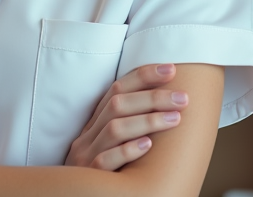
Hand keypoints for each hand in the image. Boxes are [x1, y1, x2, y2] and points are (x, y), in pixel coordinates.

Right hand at [63, 63, 188, 170]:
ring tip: (175, 118)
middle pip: (118, 104)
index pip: (116, 89)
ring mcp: (86, 154)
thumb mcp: (106, 144)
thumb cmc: (100, 171)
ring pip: (115, 128)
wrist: (70, 195)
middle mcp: (88, 134)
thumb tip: (165, 105)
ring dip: (148, 120)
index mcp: (94, 122)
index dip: (143, 75)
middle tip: (183, 97)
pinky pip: (106, 160)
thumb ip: (126, 126)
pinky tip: (148, 145)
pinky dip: (128, 150)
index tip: (171, 69)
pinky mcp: (89, 174)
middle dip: (153, 96)